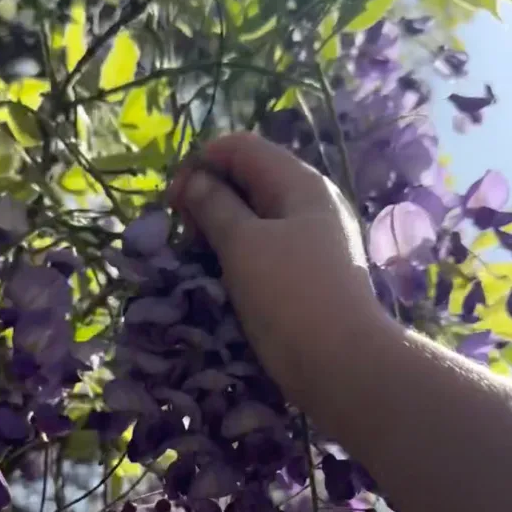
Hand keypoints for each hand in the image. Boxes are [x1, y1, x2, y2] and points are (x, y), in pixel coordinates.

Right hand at [169, 133, 388, 436]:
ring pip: (257, 216)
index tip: (171, 198)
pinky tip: (222, 273)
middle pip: (250, 178)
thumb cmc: (289, 295)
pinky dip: (240, 251)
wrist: (341, 363)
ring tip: (195, 252)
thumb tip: (193, 179)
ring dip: (222, 227)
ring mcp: (312, 240)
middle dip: (209, 195)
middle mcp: (310, 204)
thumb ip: (214, 206)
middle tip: (180, 229)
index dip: (201, 162)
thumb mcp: (243, 244)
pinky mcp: (307, 274)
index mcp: (299, 183)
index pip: (242, 148)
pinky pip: (267, 247)